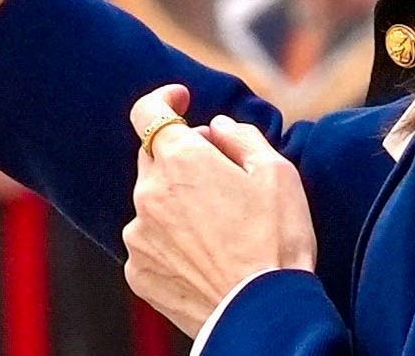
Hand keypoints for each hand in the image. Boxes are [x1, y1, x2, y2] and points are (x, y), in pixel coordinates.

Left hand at [119, 87, 314, 336]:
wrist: (263, 314)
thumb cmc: (277, 240)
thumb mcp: (277, 172)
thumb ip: (242, 137)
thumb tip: (217, 127)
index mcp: (180, 160)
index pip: (149, 111)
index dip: (164, 100)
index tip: (182, 101)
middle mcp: (148, 193)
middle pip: (154, 158)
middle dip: (182, 157)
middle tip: (222, 174)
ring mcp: (139, 236)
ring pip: (152, 203)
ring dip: (177, 202)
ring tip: (219, 228)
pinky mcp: (138, 272)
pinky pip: (149, 242)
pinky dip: (170, 240)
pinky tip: (205, 255)